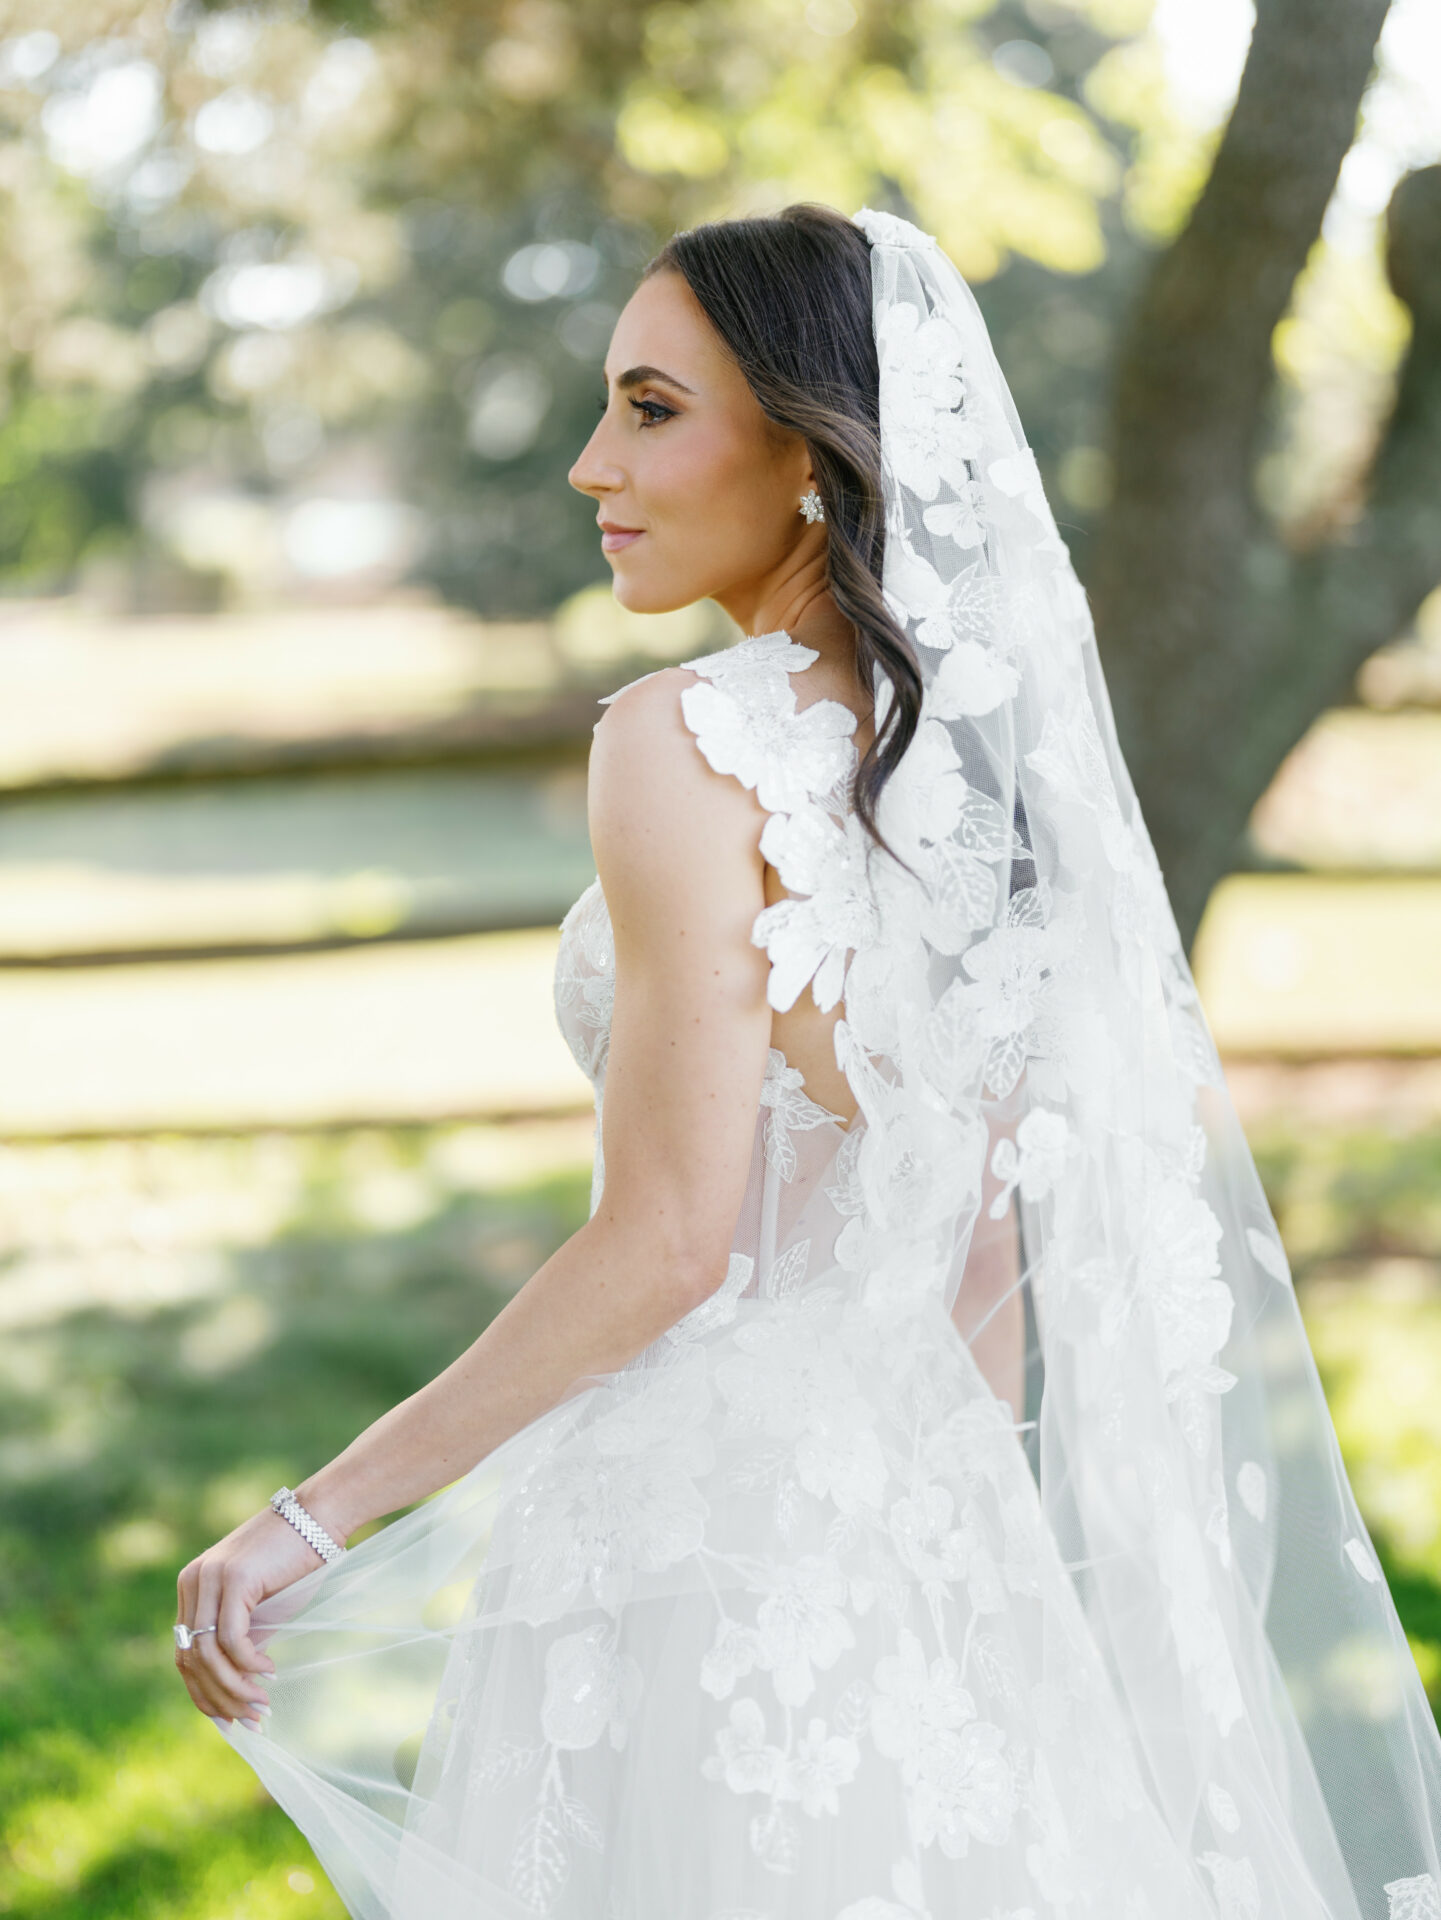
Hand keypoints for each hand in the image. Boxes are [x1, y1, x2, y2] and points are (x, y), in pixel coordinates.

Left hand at [174, 1500, 346, 1727]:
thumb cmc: (296, 1561)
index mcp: (193, 1586)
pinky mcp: (233, 1578)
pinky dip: (248, 1664)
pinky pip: (230, 1639)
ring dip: (234, 1688)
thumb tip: (234, 1687)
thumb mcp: (262, 1610)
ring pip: (208, 1654)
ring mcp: (209, 1578)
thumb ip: (242, 1641)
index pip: (184, 1653)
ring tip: (262, 1704)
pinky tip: (270, 1671)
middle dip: (219, 1698)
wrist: (319, 1516)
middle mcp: (193, 1581)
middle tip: (250, 1720)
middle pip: (190, 1659)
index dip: (203, 1693)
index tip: (229, 1721)